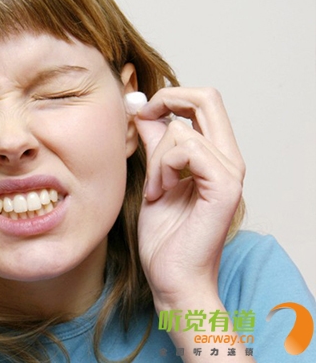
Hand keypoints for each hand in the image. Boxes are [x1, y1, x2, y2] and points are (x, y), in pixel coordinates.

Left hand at [133, 88, 244, 308]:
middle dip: (166, 101)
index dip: (170, 96)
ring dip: (156, 158)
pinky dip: (164, 168)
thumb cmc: (165, 236)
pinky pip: (188, 150)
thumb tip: (144, 111)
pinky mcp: (225, 188)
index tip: (142, 112)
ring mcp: (230, 173)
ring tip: (155, 188)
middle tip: (142, 121)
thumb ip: (155, 144)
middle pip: (207, 98)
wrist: (172, 277)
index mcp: (216, 155)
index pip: (204, 101)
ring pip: (183, 130)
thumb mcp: (154, 177)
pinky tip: (160, 192)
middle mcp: (229, 159)